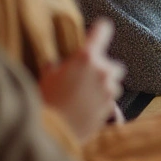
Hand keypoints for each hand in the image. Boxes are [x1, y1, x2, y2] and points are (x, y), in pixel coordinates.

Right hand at [39, 18, 125, 141]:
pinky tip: (86, 107)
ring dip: (104, 87)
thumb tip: (58, 64)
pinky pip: (111, 100)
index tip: (100, 30)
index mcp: (85, 57)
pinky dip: (103, 101)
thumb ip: (59, 64)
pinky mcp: (110, 107)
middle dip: (104, 70)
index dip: (101, 30)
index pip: (103, 30)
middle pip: (114, 64)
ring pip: (114, 83)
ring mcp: (108, 89)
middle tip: (86, 78)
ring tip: (84, 96)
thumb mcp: (47, 75)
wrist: (52, 131)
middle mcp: (101, 70)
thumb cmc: (46, 100)